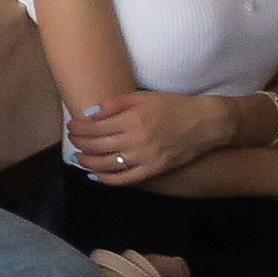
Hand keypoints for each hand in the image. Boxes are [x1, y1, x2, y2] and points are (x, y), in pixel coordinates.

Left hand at [66, 89, 239, 185]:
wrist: (206, 124)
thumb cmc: (174, 106)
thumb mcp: (143, 97)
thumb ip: (115, 104)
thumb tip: (90, 113)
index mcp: (132, 120)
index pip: (94, 128)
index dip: (78, 128)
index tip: (71, 125)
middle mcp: (135, 141)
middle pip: (96, 146)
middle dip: (79, 143)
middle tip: (72, 139)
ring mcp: (144, 159)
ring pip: (106, 165)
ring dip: (87, 162)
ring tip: (78, 156)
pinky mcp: (153, 171)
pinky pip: (125, 179)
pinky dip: (106, 179)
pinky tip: (95, 174)